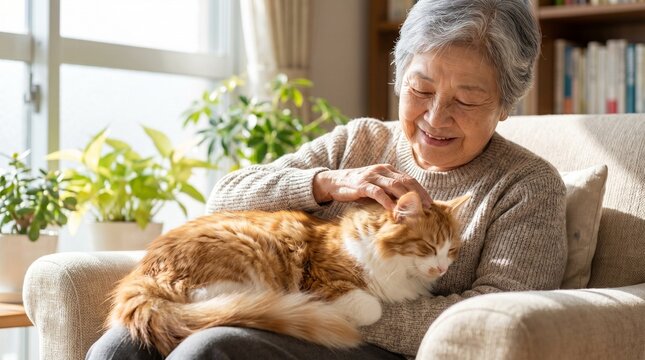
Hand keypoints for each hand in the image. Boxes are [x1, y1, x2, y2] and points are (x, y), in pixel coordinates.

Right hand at [313, 164, 431, 209]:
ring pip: (394, 185)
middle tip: (427, 207)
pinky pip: (378, 192)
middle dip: (418, 194)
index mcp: (388, 169)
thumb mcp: (376, 186)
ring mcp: (372, 176)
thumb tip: (407, 205)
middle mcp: (382, 170)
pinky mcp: (362, 184)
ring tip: (414, 209)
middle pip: (405, 181)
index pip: (409, 179)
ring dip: (406, 198)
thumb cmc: (357, 187)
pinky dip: (387, 201)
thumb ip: (390, 191)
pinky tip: (394, 210)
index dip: (421, 190)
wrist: (334, 181)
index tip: (430, 203)